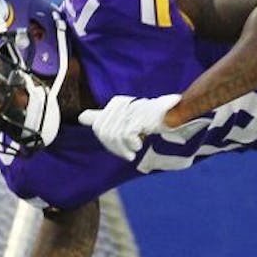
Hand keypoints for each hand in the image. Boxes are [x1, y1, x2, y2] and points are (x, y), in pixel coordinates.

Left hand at [78, 94, 206, 160]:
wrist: (176, 113)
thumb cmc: (152, 118)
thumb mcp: (125, 116)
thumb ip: (103, 117)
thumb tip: (80, 117)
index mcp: (116, 103)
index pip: (98, 126)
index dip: (106, 141)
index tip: (121, 147)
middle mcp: (121, 105)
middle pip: (104, 133)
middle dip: (114, 148)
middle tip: (127, 153)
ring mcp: (130, 111)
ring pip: (114, 136)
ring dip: (123, 149)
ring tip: (132, 152)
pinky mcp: (139, 118)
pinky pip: (126, 136)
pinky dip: (133, 145)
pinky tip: (140, 144)